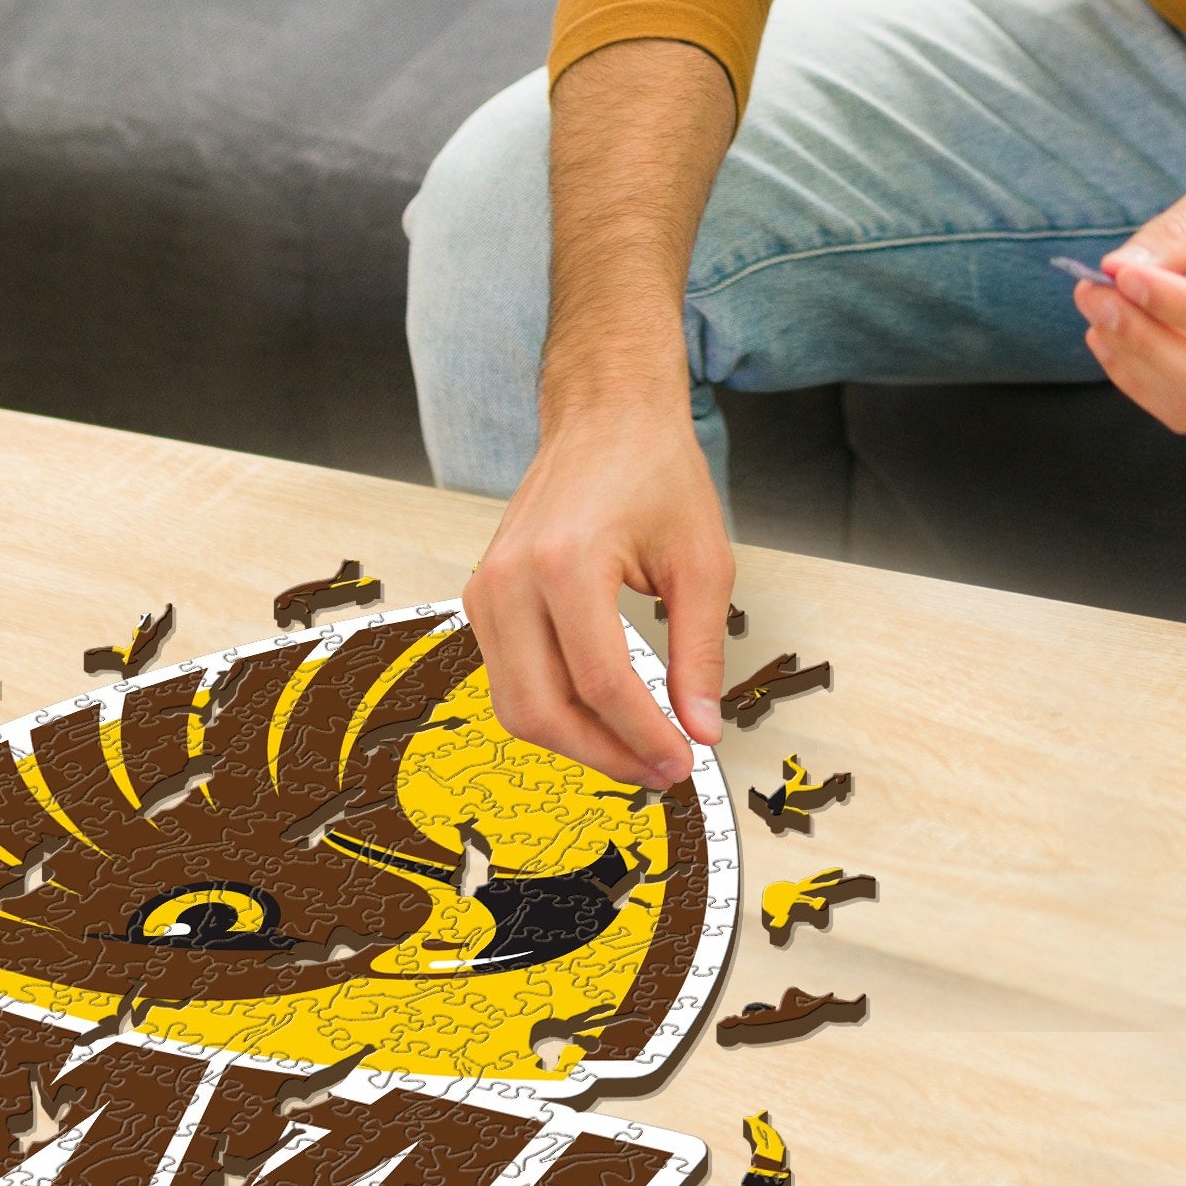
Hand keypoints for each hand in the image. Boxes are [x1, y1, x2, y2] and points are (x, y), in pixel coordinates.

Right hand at [465, 34, 742, 789]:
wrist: (605, 414)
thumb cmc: (656, 470)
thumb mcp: (703, 560)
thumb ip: (701, 652)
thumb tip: (699, 731)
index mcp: (567, 562)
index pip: (602, 683)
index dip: (646, 737)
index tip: (687, 763)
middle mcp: (512, 579)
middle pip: (543, 710)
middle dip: (606, 755)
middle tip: (664, 771)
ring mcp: (486, 589)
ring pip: (516, 706)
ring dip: (578, 743)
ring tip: (639, 750)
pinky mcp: (482, 597)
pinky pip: (508, 679)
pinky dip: (554, 710)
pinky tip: (605, 715)